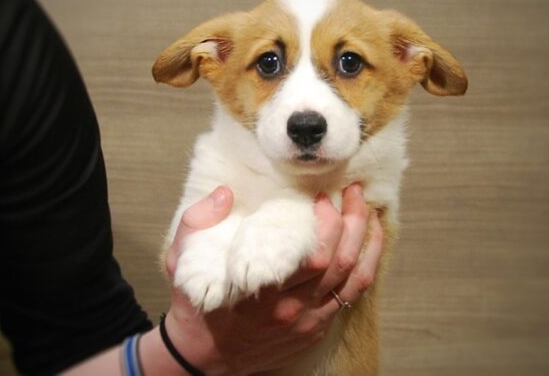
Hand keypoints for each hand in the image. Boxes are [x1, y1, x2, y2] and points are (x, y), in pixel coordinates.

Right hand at [163, 184, 382, 375]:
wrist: (204, 355)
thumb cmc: (197, 304)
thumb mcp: (179, 261)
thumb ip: (196, 223)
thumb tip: (224, 193)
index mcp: (265, 292)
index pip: (314, 255)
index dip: (327, 222)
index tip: (322, 197)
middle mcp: (293, 309)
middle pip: (341, 262)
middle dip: (354, 220)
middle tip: (353, 193)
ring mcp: (308, 322)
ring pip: (354, 279)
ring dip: (367, 241)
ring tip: (369, 211)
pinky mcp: (315, 330)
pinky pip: (352, 296)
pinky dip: (366, 266)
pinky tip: (367, 245)